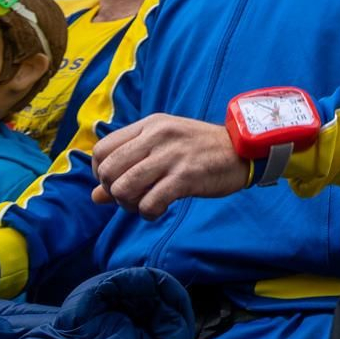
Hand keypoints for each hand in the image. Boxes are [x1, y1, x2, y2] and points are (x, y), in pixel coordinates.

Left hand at [92, 115, 247, 218]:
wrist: (243, 150)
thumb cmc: (201, 150)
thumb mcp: (163, 148)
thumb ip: (129, 166)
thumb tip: (95, 196)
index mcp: (149, 125)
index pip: (101, 149)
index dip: (100, 173)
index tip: (115, 183)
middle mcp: (156, 136)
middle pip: (108, 170)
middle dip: (113, 191)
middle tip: (131, 198)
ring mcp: (171, 156)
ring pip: (124, 188)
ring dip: (128, 205)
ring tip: (143, 205)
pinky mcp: (186, 176)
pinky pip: (149, 203)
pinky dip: (148, 213)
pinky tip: (159, 210)